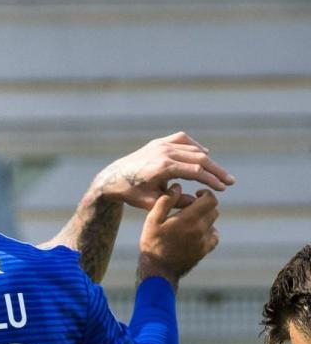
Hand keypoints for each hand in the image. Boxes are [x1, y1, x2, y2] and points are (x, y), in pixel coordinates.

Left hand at [92, 132, 233, 209]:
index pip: (196, 171)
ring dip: (208, 160)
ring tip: (219, 174)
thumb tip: (198, 201)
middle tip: (230, 182)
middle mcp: (163, 152)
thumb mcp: (153, 203)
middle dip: (216, 171)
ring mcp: (161, 145)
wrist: (113, 178)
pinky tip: (204, 155)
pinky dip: (195, 147)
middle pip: (199, 158)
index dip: (212, 180)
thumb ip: (176, 202)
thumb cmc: (132, 193)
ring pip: (193, 149)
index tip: (223, 189)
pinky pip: (183, 140)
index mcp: (163, 167)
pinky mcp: (159, 142)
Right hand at [137, 184, 219, 286]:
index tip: (196, 195)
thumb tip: (177, 186)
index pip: (210, 200)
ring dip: (205, 219)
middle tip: (191, 208)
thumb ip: (165, 201)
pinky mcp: (204, 251)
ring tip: (190, 222)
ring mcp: (204, 241)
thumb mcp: (152, 220)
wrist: (158, 269)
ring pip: (213, 223)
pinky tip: (196, 233)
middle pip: (213, 210)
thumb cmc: (152, 243)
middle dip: (204, 206)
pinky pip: (214, 237)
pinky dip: (208, 232)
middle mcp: (200, 229)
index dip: (205, 194)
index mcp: (188, 219)